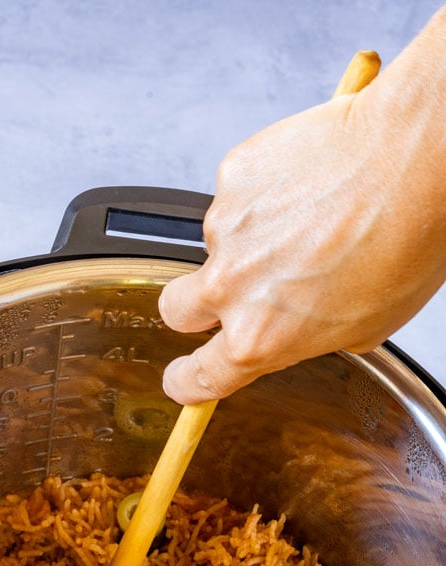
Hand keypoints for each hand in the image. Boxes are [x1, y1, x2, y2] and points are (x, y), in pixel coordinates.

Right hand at [159, 10, 445, 404]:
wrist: (414, 160)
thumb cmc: (405, 243)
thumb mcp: (365, 326)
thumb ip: (310, 336)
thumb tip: (301, 327)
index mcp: (259, 338)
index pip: (196, 378)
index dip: (185, 380)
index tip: (182, 377)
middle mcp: (230, 288)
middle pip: (176, 310)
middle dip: (197, 305)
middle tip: (240, 287)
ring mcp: (225, 229)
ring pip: (218, 244)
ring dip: (251, 239)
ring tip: (311, 220)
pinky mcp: (232, 176)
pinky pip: (238, 193)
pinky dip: (266, 193)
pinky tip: (309, 186)